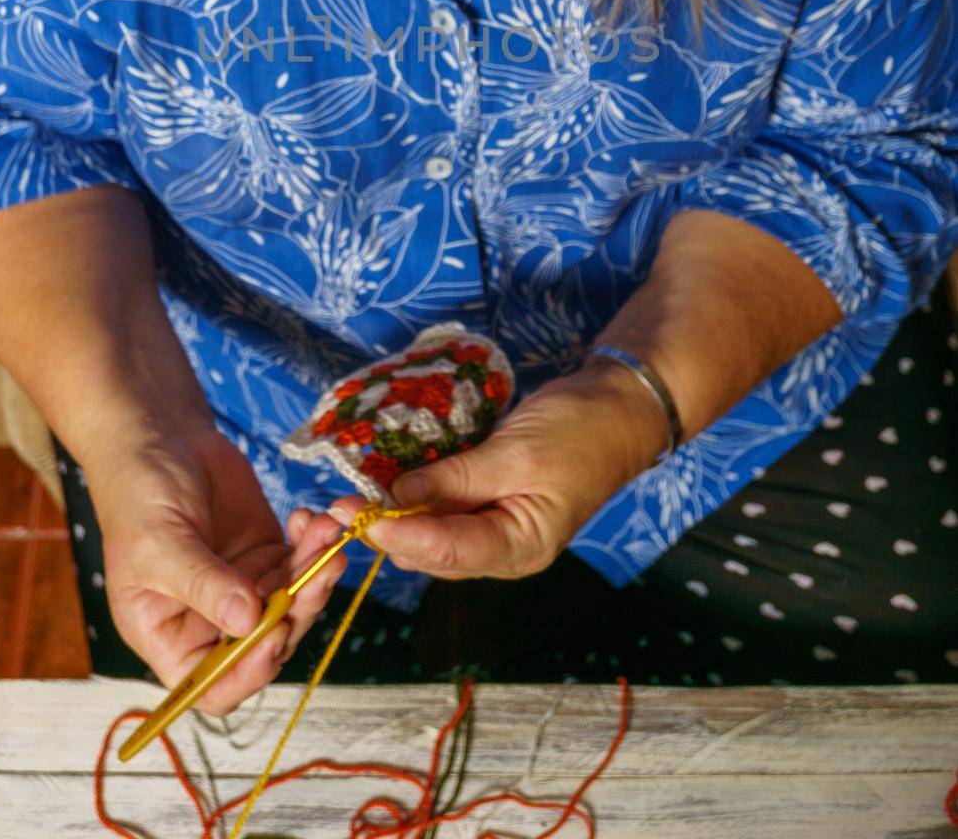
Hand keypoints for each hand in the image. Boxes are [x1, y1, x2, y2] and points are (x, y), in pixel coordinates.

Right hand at [81, 421, 346, 713]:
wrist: (161, 438)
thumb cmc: (138, 494)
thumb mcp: (159, 543)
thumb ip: (203, 583)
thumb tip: (247, 623)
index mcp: (168, 636)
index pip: (212, 685)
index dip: (246, 674)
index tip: (273, 636)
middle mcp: (209, 622)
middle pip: (264, 644)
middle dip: (296, 611)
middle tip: (319, 571)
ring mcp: (244, 587)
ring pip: (291, 604)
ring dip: (314, 575)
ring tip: (326, 535)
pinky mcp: (268, 554)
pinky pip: (300, 566)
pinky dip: (313, 547)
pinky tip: (312, 519)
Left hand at [331, 361, 667, 579]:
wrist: (619, 408)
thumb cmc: (578, 432)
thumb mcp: (515, 453)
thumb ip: (455, 477)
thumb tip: (397, 494)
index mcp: (520, 548)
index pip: (445, 551)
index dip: (395, 532)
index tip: (353, 512)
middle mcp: (505, 549)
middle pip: (432, 551)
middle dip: (387, 529)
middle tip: (340, 501)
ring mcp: (498, 527)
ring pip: (433, 534)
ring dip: (397, 516)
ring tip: (354, 495)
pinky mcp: (492, 502)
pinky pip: (446, 510)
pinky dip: (417, 499)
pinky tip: (390, 483)